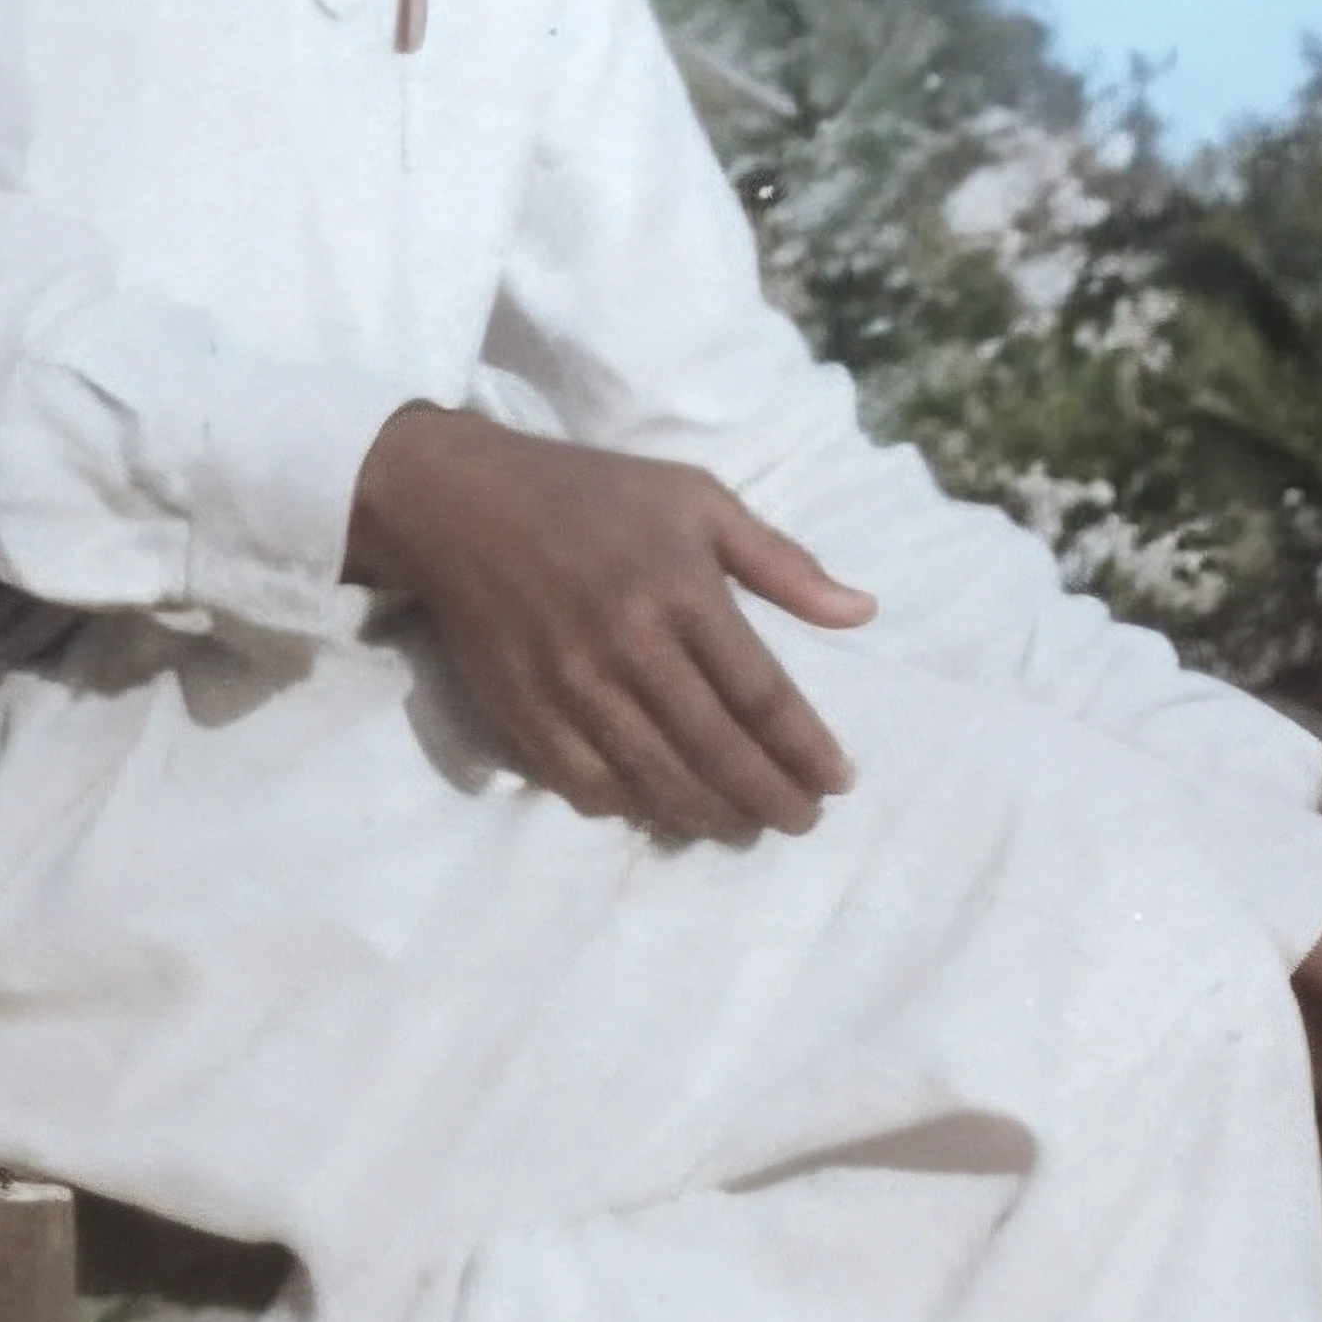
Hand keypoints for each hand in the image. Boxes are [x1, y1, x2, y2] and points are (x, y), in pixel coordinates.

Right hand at [345, 404, 872, 844]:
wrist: (458, 504)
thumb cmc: (592, 494)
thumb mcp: (698, 499)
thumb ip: (782, 562)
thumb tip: (863, 612)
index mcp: (681, 590)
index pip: (760, 694)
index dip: (805, 749)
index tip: (838, 781)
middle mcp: (628, 646)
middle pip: (714, 749)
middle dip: (768, 798)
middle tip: (801, 821)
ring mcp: (570, 685)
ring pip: (653, 777)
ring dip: (708, 815)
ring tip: (744, 827)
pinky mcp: (521, 711)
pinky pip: (583, 782)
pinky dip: (629, 807)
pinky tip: (661, 811)